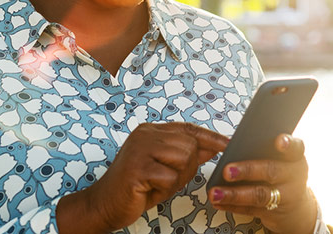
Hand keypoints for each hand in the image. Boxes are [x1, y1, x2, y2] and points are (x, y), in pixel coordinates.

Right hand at [57, 122, 228, 232]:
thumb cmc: (136, 187)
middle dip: (186, 168)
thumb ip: (186, 155)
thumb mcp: (164, 168)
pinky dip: (164, 189)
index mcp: (151, 131)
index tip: (228, 143)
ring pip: (183, 159)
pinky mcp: (137, 167)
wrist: (104, 204)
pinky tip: (148, 190)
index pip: (188, 128)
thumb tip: (213, 147)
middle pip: (189, 145)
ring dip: (175, 179)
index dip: (210, 136)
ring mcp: (140, 148)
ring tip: (156, 184)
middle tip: (166, 179)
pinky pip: (169, 177)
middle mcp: (145, 134)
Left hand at [207, 134, 316, 233]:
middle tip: (227, 170)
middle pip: (271, 171)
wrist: (296, 209)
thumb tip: (235, 143)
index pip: (296, 148)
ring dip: (234, 194)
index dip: (288, 144)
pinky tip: (218, 201)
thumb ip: (265, 149)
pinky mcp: (273, 213)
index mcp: (295, 158)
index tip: (279, 141)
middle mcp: (293, 176)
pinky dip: (232, 205)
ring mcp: (285, 197)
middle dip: (247, 170)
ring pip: (259, 195)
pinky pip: (250, 209)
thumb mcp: (282, 159)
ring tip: (215, 192)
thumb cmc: (282, 173)